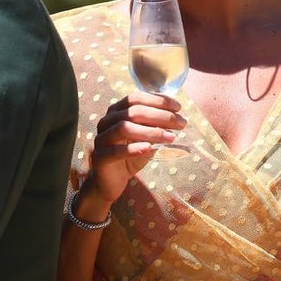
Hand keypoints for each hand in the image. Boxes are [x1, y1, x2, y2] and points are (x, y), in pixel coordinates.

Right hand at [81, 91, 185, 206]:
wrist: (109, 181)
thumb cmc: (129, 156)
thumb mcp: (145, 139)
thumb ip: (155, 128)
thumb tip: (176, 120)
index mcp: (117, 111)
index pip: (136, 98)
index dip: (158, 101)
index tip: (178, 108)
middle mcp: (107, 121)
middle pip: (133, 112)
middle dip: (160, 115)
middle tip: (180, 123)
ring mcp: (102, 138)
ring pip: (124, 128)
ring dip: (150, 131)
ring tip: (170, 137)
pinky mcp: (100, 157)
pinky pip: (116, 151)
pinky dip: (134, 149)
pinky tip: (149, 149)